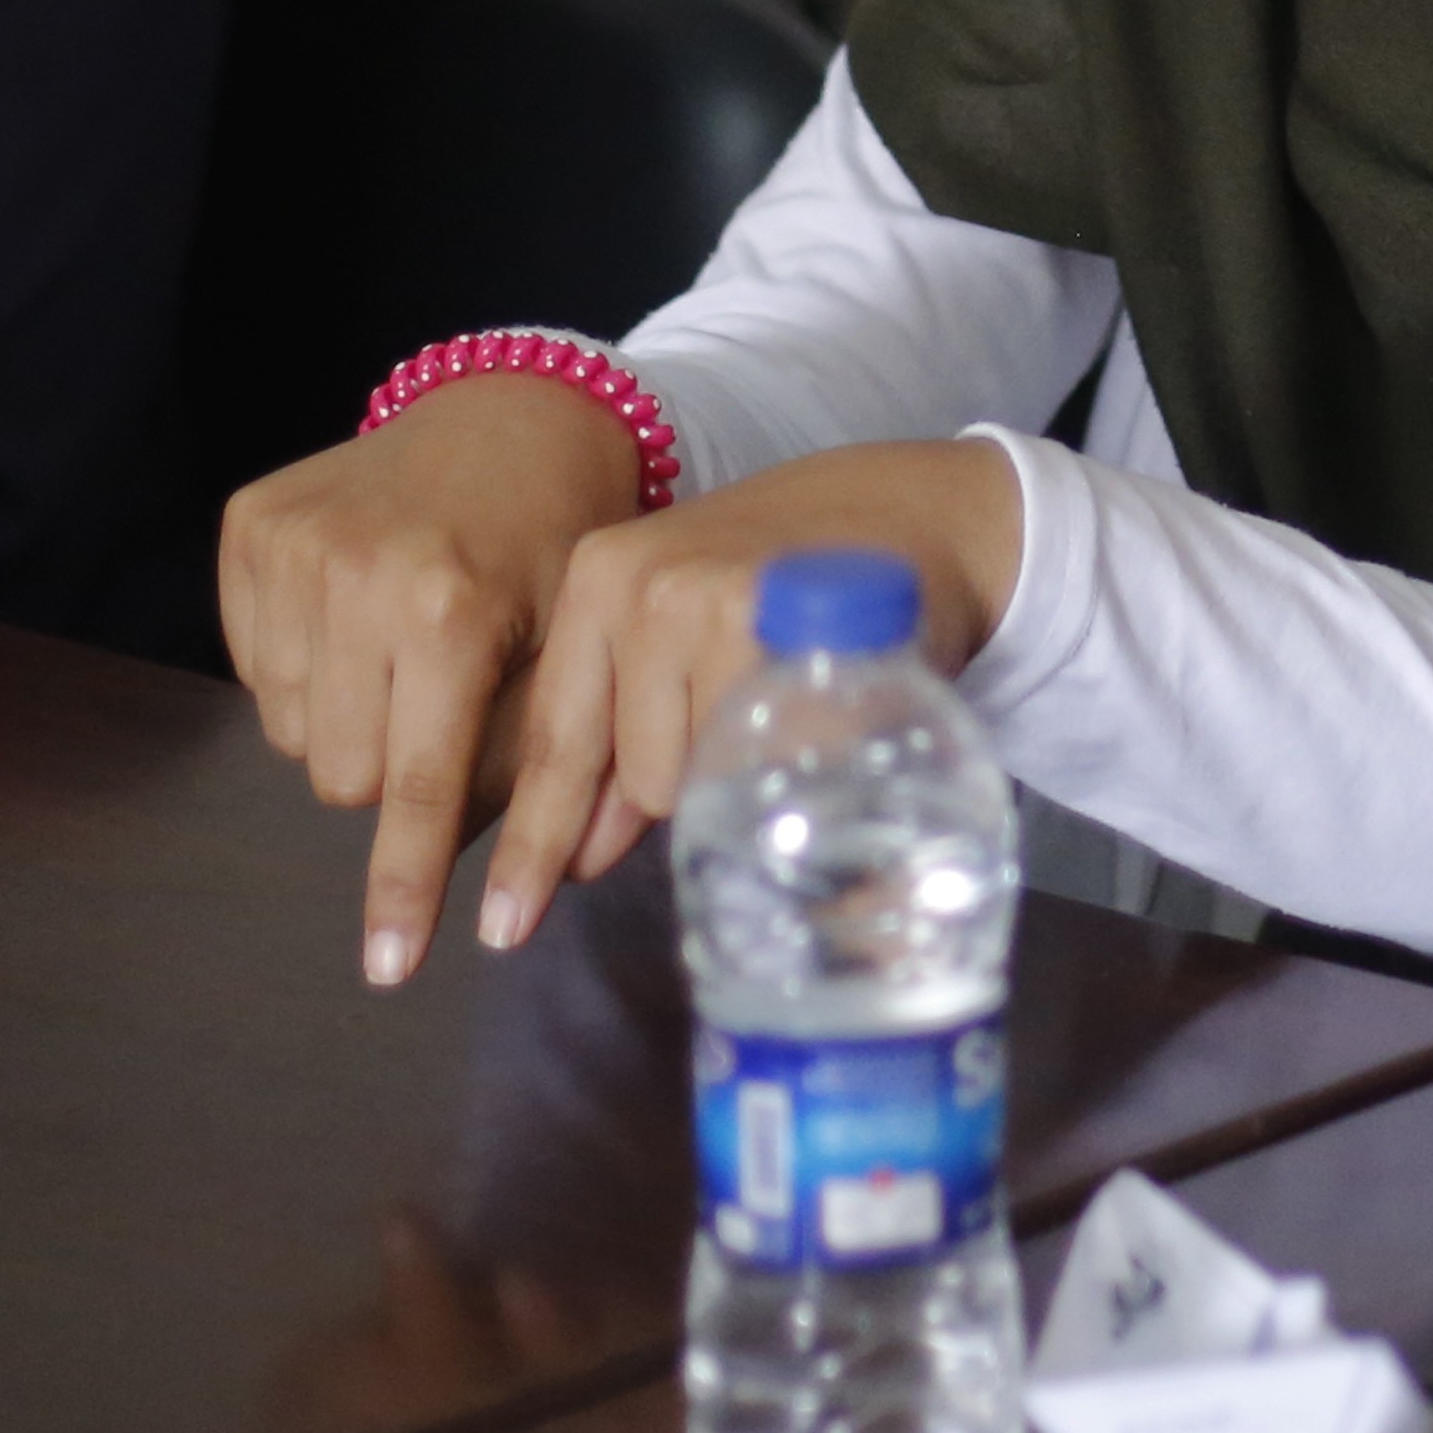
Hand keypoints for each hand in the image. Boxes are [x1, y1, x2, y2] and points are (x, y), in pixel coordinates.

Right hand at [222, 376, 645, 987]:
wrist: (515, 412)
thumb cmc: (560, 539)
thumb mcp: (574, 645)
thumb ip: (534, 758)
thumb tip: (508, 883)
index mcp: (450, 609)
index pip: (415, 785)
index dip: (403, 883)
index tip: (390, 964)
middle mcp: (357, 576)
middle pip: (341, 774)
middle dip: (392, 770)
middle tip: (443, 708)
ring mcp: (290, 546)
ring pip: (289, 729)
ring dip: (345, 719)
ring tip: (406, 654)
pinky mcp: (249, 525)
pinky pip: (253, 666)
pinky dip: (305, 666)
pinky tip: (361, 615)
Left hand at [468, 440, 1023, 959]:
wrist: (925, 508)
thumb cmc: (799, 578)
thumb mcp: (690, 625)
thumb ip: (631, 725)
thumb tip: (580, 857)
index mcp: (597, 580)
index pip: (555, 740)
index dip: (533, 843)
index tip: (507, 924)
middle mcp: (639, 585)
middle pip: (637, 776)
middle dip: (691, 785)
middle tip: (757, 721)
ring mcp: (712, 600)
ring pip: (697, 780)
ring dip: (744, 774)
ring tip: (796, 700)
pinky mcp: (792, 627)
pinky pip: (765, 759)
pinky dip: (796, 762)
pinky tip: (827, 712)